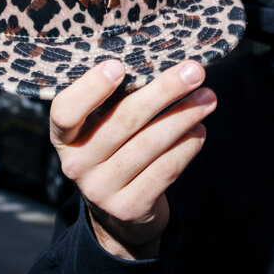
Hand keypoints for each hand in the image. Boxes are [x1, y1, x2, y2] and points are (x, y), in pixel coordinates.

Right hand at [49, 59, 215, 259]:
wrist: (118, 211)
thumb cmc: (115, 149)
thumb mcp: (102, 126)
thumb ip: (118, 99)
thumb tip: (164, 62)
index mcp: (65, 137)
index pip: (65, 111)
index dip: (90, 88)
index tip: (118, 65)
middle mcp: (76, 164)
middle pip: (123, 120)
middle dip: (164, 91)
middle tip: (194, 71)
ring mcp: (101, 189)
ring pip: (149, 144)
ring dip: (184, 116)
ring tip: (208, 97)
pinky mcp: (128, 206)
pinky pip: (164, 170)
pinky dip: (186, 146)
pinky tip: (199, 130)